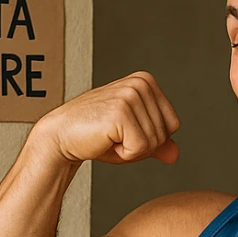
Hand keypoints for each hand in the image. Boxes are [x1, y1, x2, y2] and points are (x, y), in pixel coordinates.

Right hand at [30, 71, 179, 165]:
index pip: (172, 125)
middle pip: (164, 135)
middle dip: (140, 146)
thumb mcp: (132, 137)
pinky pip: (140, 149)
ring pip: (153, 143)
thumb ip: (156, 143)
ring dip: (131, 151)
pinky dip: (123, 155)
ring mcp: (131, 95)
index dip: (150, 138)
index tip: (124, 131)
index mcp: (146, 81)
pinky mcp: (122, 112)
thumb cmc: (94, 136)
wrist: (61, 137)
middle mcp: (141, 83)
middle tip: (113, 136)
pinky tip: (105, 140)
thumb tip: (175, 155)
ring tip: (109, 137)